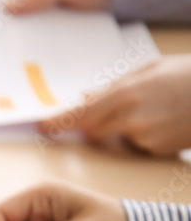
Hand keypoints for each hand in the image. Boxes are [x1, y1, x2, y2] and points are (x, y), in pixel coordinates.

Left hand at [37, 55, 190, 155]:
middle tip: (118, 107)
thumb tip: (84, 96)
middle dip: (95, 122)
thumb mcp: (149, 69)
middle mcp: (133, 120)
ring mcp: (147, 138)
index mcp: (126, 95)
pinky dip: (145, 135)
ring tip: (156, 107)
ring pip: (119, 138)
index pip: (81, 114)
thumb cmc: (189, 75)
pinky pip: (140, 145)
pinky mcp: (159, 151)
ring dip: (125, 127)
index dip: (59, 122)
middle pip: (94, 131)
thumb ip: (113, 86)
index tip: (43, 126)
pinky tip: (167, 119)